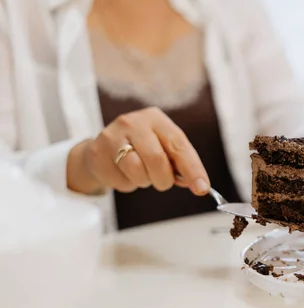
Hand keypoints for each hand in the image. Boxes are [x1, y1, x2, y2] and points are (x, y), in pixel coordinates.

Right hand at [67, 107, 209, 194]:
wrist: (102, 149)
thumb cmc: (141, 149)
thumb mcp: (162, 147)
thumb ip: (179, 163)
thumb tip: (199, 184)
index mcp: (156, 119)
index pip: (179, 145)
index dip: (193, 168)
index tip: (202, 188)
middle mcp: (133, 122)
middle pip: (156, 159)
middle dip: (164, 179)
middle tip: (163, 183)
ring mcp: (111, 136)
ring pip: (137, 171)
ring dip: (144, 182)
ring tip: (141, 174)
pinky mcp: (97, 153)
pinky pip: (120, 181)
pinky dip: (127, 185)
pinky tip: (123, 174)